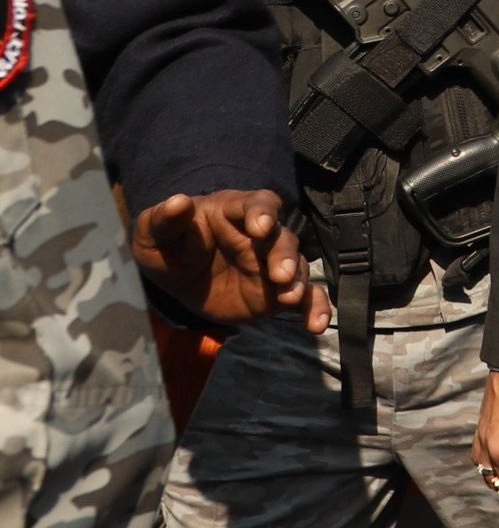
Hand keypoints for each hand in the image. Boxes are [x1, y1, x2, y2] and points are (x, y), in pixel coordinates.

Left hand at [130, 188, 323, 329]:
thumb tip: (177, 202)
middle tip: (280, 274)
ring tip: (289, 297)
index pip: (257, 203)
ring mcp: (273, 265)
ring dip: (298, 281)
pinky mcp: (277, 292)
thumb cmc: (170, 247)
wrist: (180, 280)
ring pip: (297, 267)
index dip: (263, 212)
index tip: (261, 226)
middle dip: (285, 255)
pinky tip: (316, 324)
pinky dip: (315, 308)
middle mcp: (262, 236)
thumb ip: (163, 219)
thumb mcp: (153, 234)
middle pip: (282, 239)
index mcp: (235, 212)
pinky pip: (304, 298)